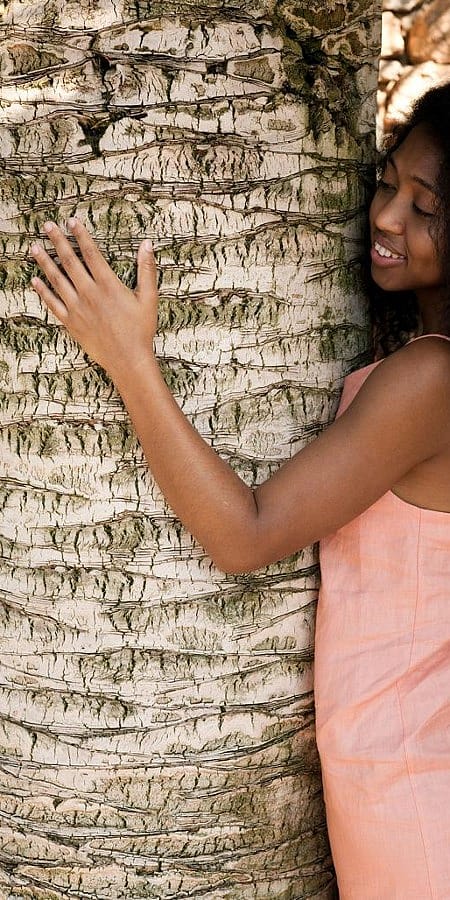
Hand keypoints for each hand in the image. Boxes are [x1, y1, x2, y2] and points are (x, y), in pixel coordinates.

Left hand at [30, 219, 158, 377]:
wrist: (128, 359)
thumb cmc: (140, 330)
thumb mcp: (149, 298)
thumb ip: (146, 269)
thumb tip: (147, 245)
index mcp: (108, 285)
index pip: (91, 253)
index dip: (80, 235)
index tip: (72, 221)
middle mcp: (89, 293)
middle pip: (70, 261)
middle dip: (58, 241)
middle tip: (47, 226)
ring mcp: (78, 308)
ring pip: (57, 280)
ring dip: (45, 262)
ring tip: (34, 247)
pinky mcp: (71, 322)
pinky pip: (53, 303)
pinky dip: (43, 291)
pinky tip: (35, 280)